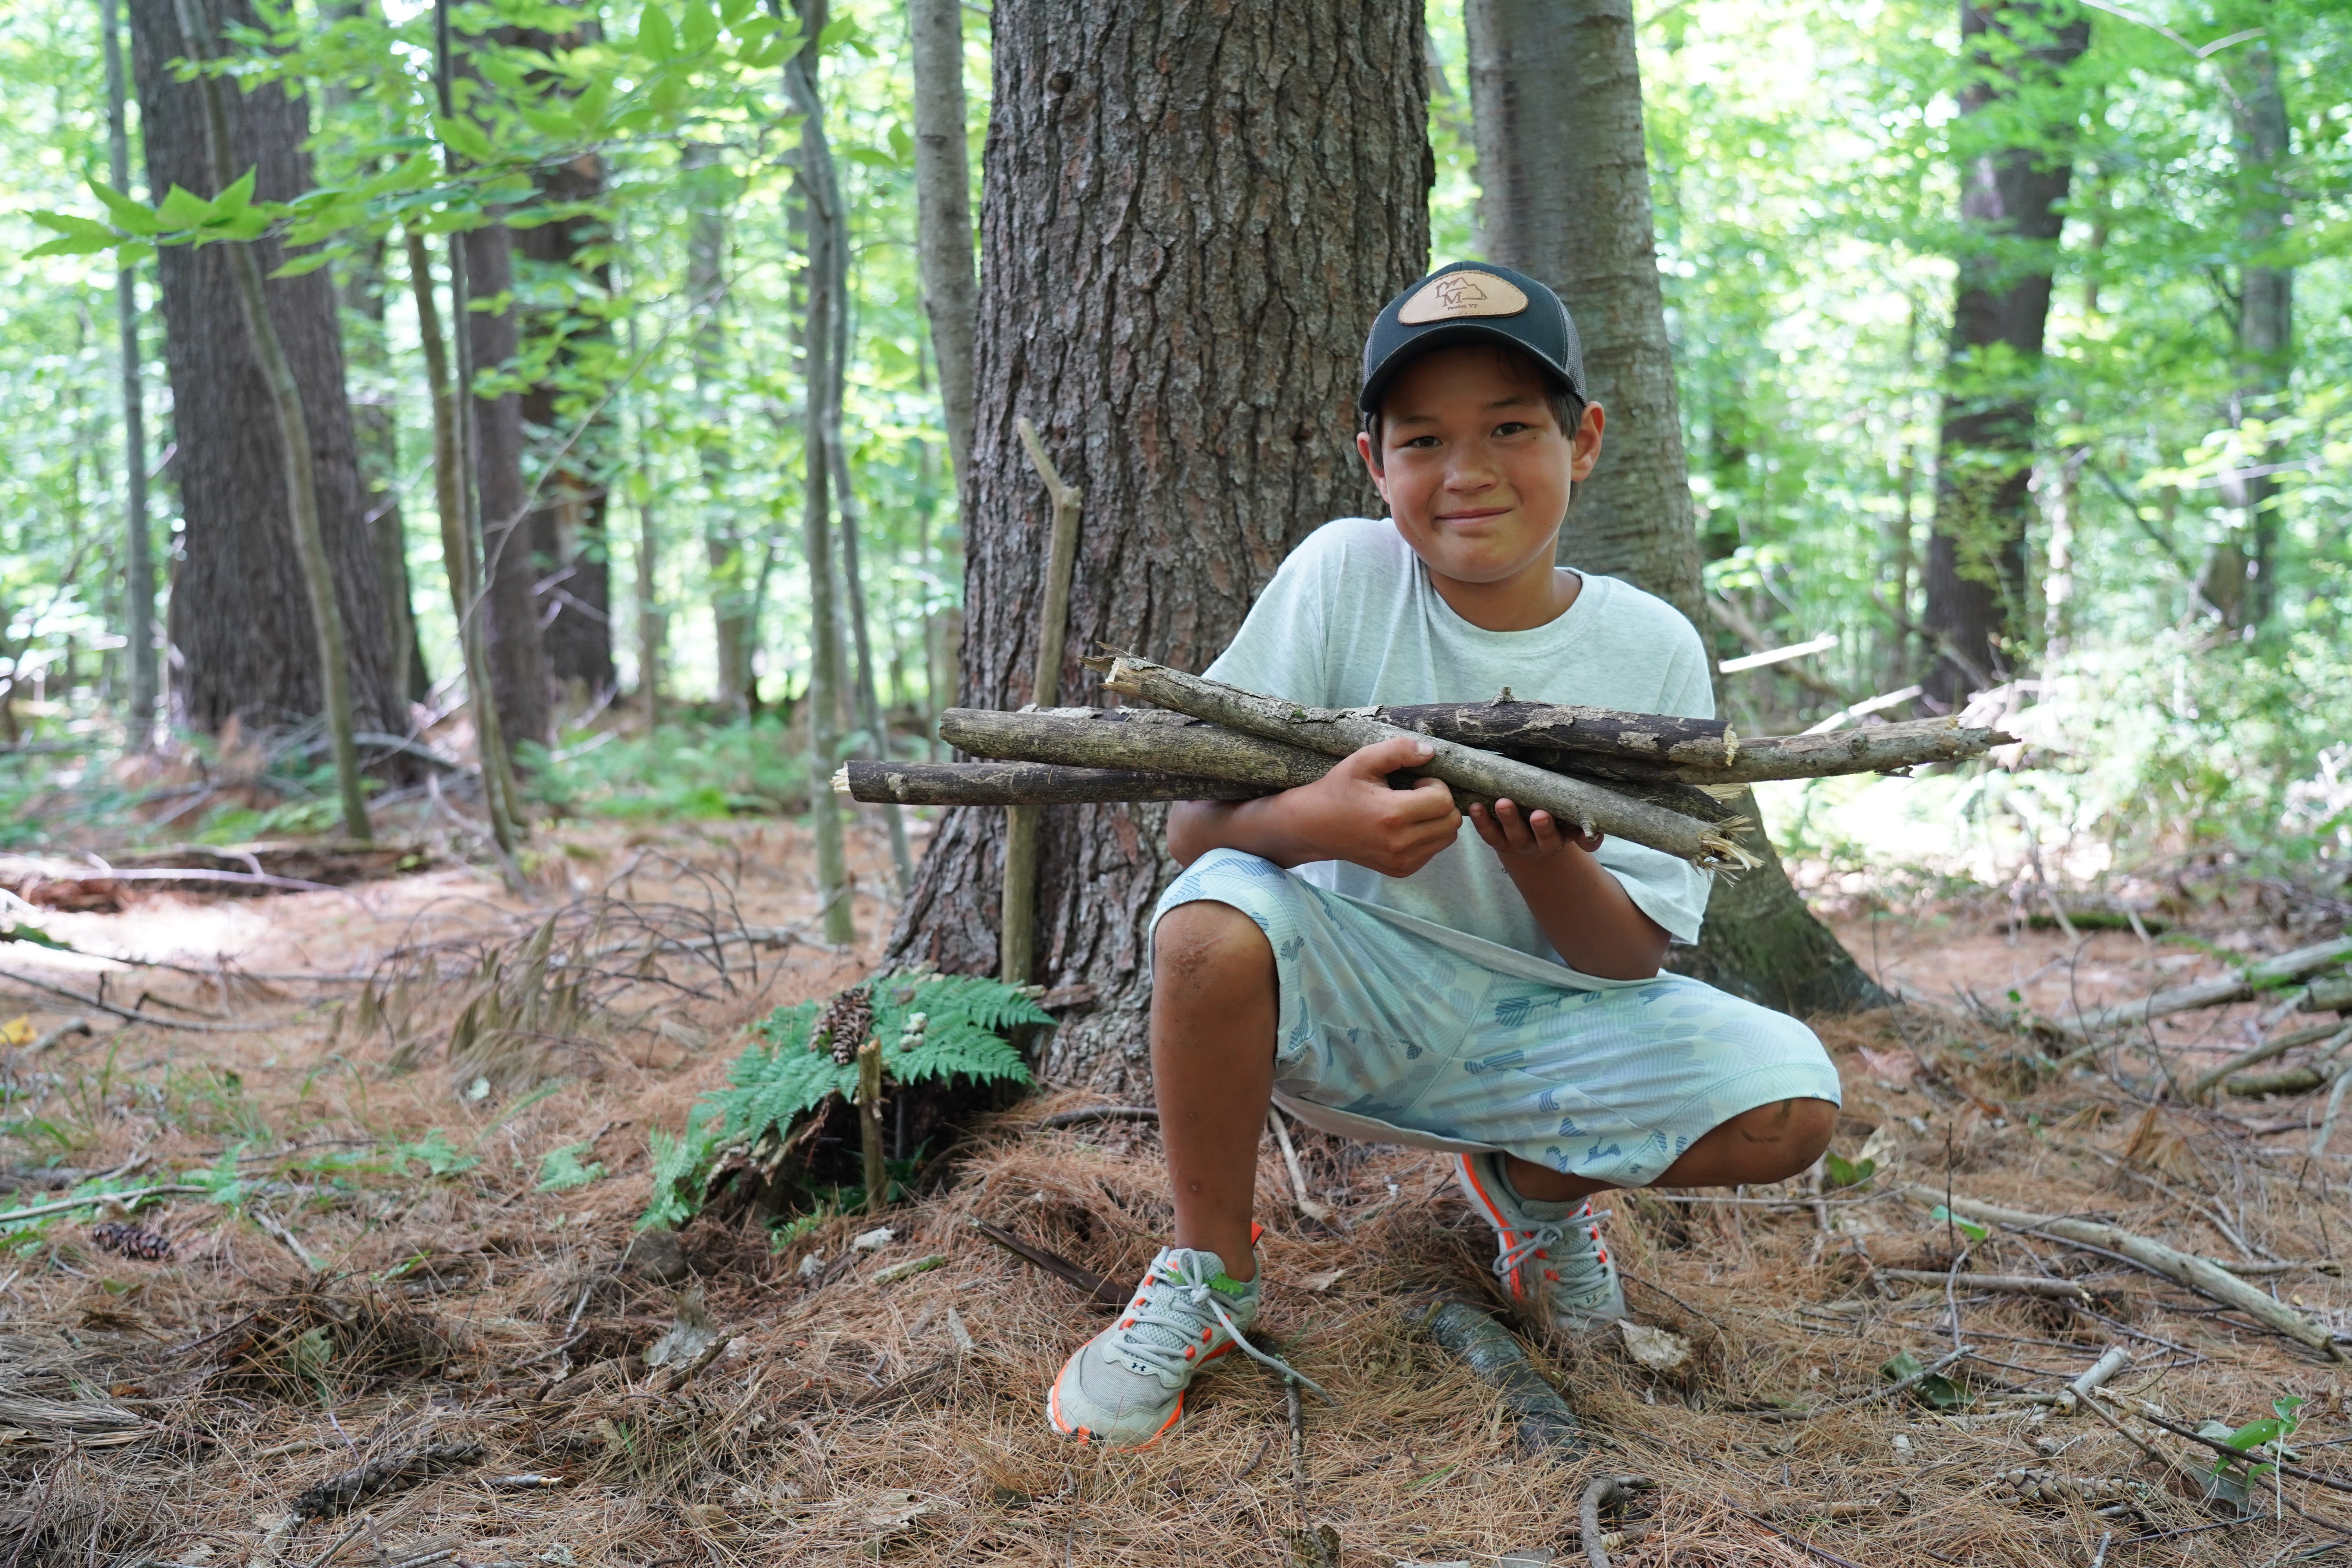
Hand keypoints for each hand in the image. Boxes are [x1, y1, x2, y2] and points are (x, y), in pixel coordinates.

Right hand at [1281, 736, 1461, 877]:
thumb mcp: (1362, 761)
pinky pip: (1434, 850)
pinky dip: (1428, 836)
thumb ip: (1397, 750)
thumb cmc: (1339, 790)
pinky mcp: (1402, 870)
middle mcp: (1400, 844)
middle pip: (1452, 822)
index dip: (1436, 785)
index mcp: (1392, 816)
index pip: (1444, 801)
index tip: (1416, 782)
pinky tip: (1405, 826)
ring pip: (1448, 838)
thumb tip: (1430, 752)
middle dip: (1441, 802)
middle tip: (1415, 795)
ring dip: (1438, 820)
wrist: (1315, 827)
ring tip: (1411, 810)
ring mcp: (1401, 861)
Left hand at [1468, 797, 1604, 864]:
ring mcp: (1517, 843)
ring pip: (1513, 836)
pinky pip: (1489, 834)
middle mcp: (1540, 844)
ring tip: (1502, 803)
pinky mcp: (1497, 841)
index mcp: (1561, 838)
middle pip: (1542, 839)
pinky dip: (1481, 822)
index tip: (1580, 828)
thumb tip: (1598, 829)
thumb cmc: (1554, 817)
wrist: (1529, 837)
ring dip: (1508, 820)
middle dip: (1541, 827)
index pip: (1573, 838)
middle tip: (1539, 814)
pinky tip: (1474, 807)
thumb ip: (1580, 821)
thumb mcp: (1568, 821)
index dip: (1577, 837)